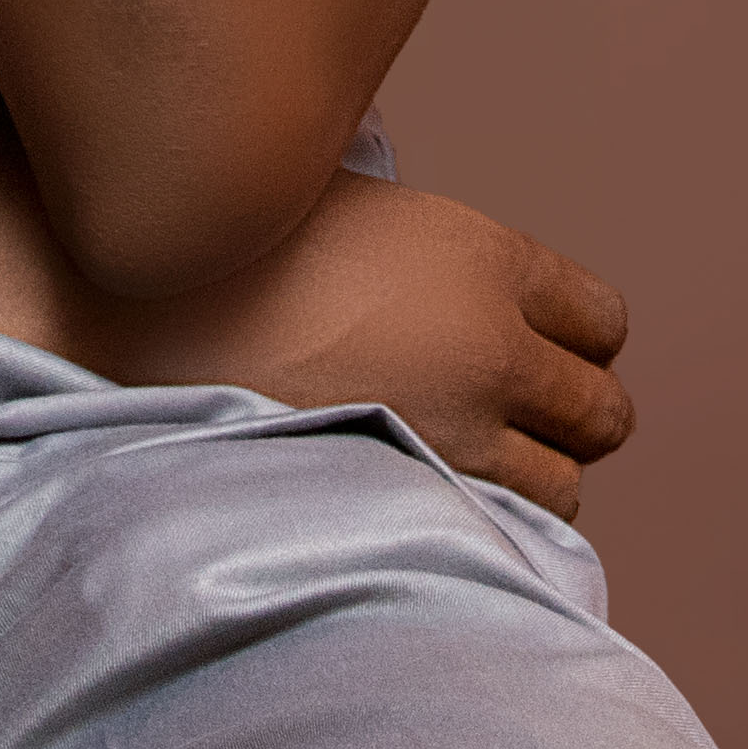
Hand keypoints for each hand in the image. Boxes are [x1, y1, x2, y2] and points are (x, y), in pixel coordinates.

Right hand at [61, 176, 635, 523]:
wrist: (143, 311)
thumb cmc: (238, 249)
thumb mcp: (359, 213)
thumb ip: (440, 263)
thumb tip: (478, 304)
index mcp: (484, 256)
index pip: (604, 319)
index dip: (574, 336)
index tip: (537, 344)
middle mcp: (492, 346)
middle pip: (604, 411)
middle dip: (566, 415)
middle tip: (506, 410)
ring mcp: (461, 436)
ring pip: (565, 488)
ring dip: (527, 477)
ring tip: (459, 460)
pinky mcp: (415, 502)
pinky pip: (501, 535)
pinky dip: (480, 525)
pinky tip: (427, 499)